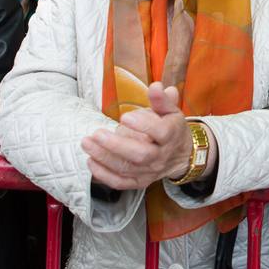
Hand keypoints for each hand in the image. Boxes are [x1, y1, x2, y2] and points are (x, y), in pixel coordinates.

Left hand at [81, 82, 205, 190]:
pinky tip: (91, 161)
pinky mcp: (139, 181)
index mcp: (171, 135)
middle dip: (116, 145)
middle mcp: (161, 156)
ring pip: (126, 168)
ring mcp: (150, 171)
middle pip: (141, 154)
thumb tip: (156, 85)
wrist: (181, 155)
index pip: (161, 132)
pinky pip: (120, 182)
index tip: (124, 116)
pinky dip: (104, 174)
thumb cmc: (171, 128)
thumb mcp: (170, 111)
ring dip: (104, 157)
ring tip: (87, 143)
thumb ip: (161, 99)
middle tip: (97, 133)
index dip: (143, 125)